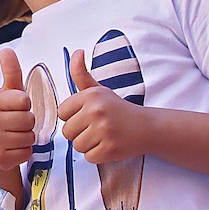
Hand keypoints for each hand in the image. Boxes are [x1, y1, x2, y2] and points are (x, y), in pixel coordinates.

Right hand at [0, 49, 34, 172]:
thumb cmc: (7, 116)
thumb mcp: (10, 94)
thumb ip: (11, 72)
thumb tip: (6, 49)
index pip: (25, 100)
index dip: (26, 105)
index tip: (16, 108)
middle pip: (29, 119)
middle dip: (29, 123)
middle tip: (17, 125)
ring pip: (29, 136)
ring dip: (28, 138)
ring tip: (16, 136)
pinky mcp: (0, 158)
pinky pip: (27, 152)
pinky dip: (25, 151)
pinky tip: (14, 149)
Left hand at [57, 49, 148, 163]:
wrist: (146, 127)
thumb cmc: (117, 109)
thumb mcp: (99, 89)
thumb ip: (81, 74)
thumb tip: (76, 52)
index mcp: (90, 95)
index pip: (62, 113)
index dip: (73, 116)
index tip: (88, 115)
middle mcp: (96, 111)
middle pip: (67, 132)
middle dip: (79, 132)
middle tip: (97, 127)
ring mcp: (104, 131)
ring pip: (77, 146)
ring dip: (88, 144)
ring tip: (103, 136)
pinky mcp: (110, 149)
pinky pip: (89, 157)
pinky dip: (98, 155)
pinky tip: (109, 145)